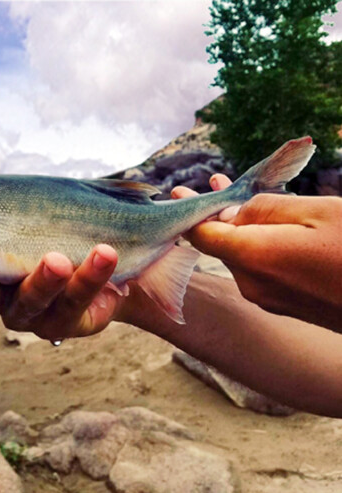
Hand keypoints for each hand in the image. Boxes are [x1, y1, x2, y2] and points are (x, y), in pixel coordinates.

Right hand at [0, 245, 125, 340]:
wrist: (117, 270)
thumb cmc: (62, 235)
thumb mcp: (27, 222)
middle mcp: (6, 298)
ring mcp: (40, 313)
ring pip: (37, 296)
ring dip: (44, 277)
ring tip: (55, 259)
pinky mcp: (75, 320)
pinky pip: (81, 296)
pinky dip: (93, 272)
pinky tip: (104, 251)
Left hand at [172, 174, 341, 330]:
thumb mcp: (318, 213)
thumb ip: (266, 208)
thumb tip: (232, 212)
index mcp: (253, 257)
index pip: (202, 234)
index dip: (189, 211)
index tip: (179, 192)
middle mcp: (251, 283)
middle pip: (221, 244)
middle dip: (217, 213)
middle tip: (213, 183)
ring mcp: (268, 298)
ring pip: (241, 255)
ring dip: (238, 227)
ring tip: (242, 199)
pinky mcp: (285, 305)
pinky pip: (260, 269)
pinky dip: (256, 245)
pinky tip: (269, 228)